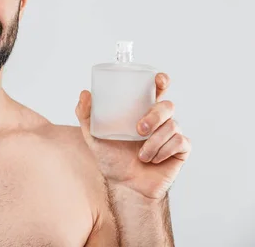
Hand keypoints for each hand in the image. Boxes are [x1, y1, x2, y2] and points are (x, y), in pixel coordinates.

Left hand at [75, 73, 190, 199]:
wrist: (126, 186)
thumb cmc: (112, 159)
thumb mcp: (94, 136)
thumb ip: (86, 115)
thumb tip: (85, 93)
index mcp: (142, 111)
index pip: (156, 89)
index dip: (161, 81)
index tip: (159, 80)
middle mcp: (159, 119)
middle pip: (167, 105)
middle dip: (155, 115)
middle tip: (139, 129)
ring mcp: (172, 133)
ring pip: (172, 126)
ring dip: (154, 142)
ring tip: (141, 155)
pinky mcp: (181, 149)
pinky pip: (179, 142)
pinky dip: (163, 151)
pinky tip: (153, 160)